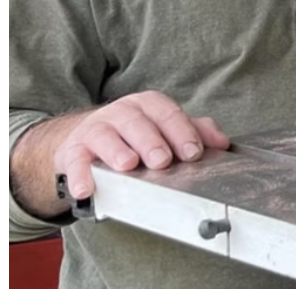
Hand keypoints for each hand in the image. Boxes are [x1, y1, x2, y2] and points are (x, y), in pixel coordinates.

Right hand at [48, 91, 228, 200]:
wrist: (88, 139)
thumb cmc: (135, 136)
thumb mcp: (164, 129)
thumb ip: (193, 132)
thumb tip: (222, 142)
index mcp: (149, 106)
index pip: (168, 114)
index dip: (182, 132)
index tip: (193, 153)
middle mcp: (123, 112)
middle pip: (138, 121)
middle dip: (152, 140)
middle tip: (162, 160)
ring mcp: (97, 129)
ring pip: (106, 135)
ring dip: (117, 150)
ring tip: (128, 165)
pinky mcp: (73, 150)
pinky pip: (75, 160)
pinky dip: (80, 174)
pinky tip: (87, 188)